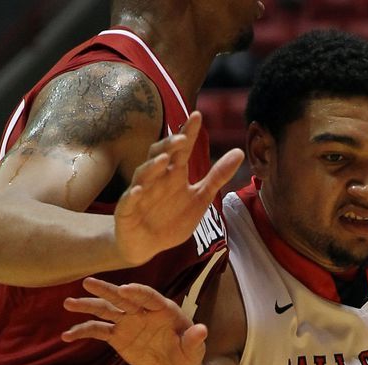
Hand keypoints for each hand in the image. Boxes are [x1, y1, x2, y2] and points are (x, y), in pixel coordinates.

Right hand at [63, 278, 206, 364]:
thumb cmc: (186, 352)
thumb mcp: (194, 350)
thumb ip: (195, 340)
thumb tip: (202, 331)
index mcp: (163, 309)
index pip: (150, 297)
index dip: (139, 292)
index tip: (126, 289)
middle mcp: (142, 311)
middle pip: (122, 298)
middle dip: (107, 290)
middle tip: (88, 282)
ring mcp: (127, 322)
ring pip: (105, 310)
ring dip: (87, 305)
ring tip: (68, 303)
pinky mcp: (117, 335)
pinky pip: (97, 331)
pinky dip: (82, 332)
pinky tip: (66, 336)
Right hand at [113, 111, 243, 265]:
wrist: (146, 246)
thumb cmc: (171, 218)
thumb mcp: (200, 197)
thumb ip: (217, 176)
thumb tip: (239, 152)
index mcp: (174, 174)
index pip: (182, 150)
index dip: (188, 133)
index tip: (197, 115)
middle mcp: (156, 179)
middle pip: (159, 156)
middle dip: (169, 146)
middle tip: (182, 138)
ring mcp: (140, 193)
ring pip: (143, 175)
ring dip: (153, 167)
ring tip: (164, 159)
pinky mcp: (127, 211)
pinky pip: (128, 201)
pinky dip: (133, 196)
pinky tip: (139, 191)